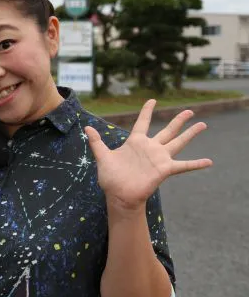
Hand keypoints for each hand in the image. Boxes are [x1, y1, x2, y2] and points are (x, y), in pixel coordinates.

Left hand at [85, 99, 211, 210]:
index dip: (147, 111)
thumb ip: (97, 142)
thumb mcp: (103, 157)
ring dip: (190, 134)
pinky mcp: (164, 170)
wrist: (118, 195)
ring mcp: (158, 158)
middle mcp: (150, 148)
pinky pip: (183, 166)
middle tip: (190, 110)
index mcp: (135, 142)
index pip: (142, 122)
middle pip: (167, 130)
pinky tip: (209, 161)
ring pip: (178, 142)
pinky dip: (196, 164)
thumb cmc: (111, 178)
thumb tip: (87, 128)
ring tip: (203, 124)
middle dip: (178, 120)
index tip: (152, 100)